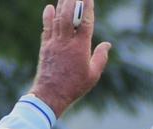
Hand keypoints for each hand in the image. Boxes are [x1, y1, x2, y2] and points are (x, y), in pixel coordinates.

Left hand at [31, 0, 111, 118]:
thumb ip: (100, 58)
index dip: (87, 7)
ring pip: (58, 18)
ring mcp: (54, 43)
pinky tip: (50, 8)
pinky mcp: (45, 47)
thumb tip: (107, 44)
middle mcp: (67, 42)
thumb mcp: (92, 76)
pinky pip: (46, 28)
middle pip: (69, 15)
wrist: (51, 96)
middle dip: (73, 0)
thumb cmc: (74, 87)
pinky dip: (48, 17)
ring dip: (62, 4)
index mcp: (81, 47)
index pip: (85, 21)